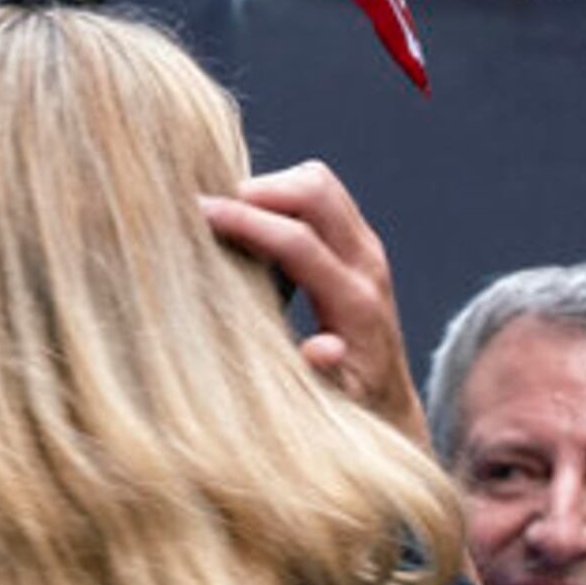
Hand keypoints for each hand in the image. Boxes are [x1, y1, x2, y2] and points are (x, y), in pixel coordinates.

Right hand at [201, 161, 420, 437]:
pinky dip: (283, 194)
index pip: (299, 241)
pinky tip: (255, 224)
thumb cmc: (350, 403)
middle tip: (210, 212)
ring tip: (231, 217)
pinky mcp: (358, 241)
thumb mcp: (336, 401)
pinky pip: (321, 193)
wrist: (387, 398)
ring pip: (319, 182)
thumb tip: (322, 349)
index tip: (198, 214)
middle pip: (315, 191)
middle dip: (258, 190)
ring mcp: (366, 248)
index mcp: (356, 304)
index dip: (246, 221)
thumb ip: (323, 375)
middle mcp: (368, 266)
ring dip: (271, 187)